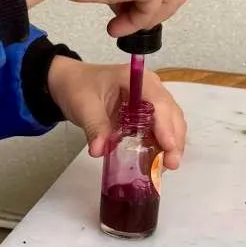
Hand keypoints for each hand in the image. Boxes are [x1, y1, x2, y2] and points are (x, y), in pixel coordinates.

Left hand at [47, 57, 186, 170]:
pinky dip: (161, 145)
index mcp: (137, 79)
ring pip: (171, 123)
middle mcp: (150, 88)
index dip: (166, 125)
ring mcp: (151, 101)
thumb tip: (99, 150)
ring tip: (166, 166)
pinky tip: (157, 161)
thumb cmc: (79, 88)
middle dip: (174, 139)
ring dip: (171, 144)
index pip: (159, 102)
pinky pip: (160, 130)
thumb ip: (94, 127)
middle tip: (170, 164)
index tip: (168, 147)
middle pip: (171, 114)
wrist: (71, 83)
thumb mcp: (83, 106)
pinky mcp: (147, 114)